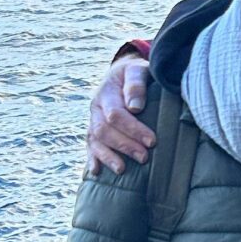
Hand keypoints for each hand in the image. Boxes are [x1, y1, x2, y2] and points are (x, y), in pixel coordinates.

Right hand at [88, 57, 155, 174]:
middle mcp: (96, 107)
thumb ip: (136, 84)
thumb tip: (135, 107)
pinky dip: (92, 159)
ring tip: (122, 170)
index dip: (133, 129)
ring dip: (108, 156)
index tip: (151, 141)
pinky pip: (89, 145)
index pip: (116, 114)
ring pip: (94, 140)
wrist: (122, 74)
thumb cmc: (135, 73)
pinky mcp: (93, 129)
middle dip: (124, 145)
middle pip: (104, 130)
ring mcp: (93, 119)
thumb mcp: (137, 69)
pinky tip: (97, 171)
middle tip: (144, 157)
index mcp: (107, 92)